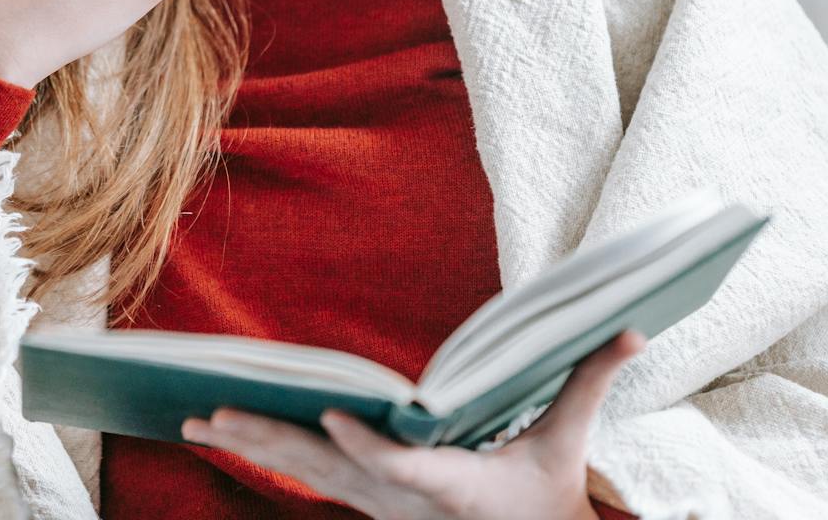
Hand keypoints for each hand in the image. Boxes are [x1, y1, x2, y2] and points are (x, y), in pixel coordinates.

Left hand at [179, 330, 646, 519]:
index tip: (332, 417)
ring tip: (193, 420)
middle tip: (212, 416)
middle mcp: (403, 502)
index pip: (403, 468)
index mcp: (454, 488)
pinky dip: (264, 450)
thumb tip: (634, 327)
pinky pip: (304, 473)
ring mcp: (377, 506)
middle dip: (268, 443)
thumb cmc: (544, 498)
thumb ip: (590, 381)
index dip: (366, 447)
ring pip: (303, 473)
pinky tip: (222, 431)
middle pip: (327, 471)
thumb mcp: (568, 445)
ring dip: (250, 445)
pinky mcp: (364, 500)